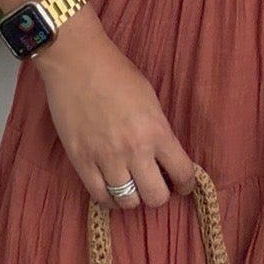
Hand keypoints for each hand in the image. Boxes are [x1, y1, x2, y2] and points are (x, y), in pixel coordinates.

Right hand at [29, 9, 199, 211]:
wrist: (77, 62)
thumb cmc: (116, 73)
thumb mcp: (151, 100)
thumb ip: (158, 131)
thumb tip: (163, 157)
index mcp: (157, 131)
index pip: (182, 173)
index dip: (185, 184)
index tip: (182, 184)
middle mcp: (134, 150)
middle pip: (156, 197)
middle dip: (159, 194)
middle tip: (155, 185)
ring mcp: (105, 158)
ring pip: (127, 202)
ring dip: (133, 198)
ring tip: (131, 187)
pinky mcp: (80, 161)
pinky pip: (99, 195)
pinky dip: (108, 198)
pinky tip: (111, 189)